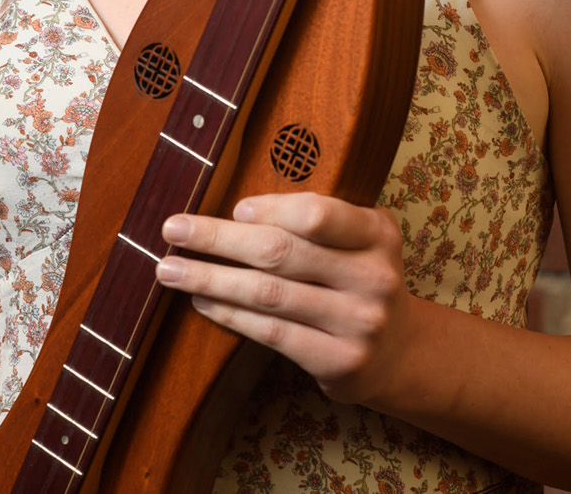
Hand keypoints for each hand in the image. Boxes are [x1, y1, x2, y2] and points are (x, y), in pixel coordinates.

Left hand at [156, 193, 411, 406]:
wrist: (401, 351)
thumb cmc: (356, 279)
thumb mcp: (356, 239)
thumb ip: (313, 219)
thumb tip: (232, 212)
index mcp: (376, 234)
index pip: (317, 215)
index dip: (270, 210)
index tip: (233, 208)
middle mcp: (373, 277)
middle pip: (280, 253)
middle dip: (217, 239)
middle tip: (172, 229)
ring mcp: (358, 323)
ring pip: (268, 294)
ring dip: (210, 279)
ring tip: (169, 270)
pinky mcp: (339, 361)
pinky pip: (272, 332)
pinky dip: (230, 315)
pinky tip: (201, 301)